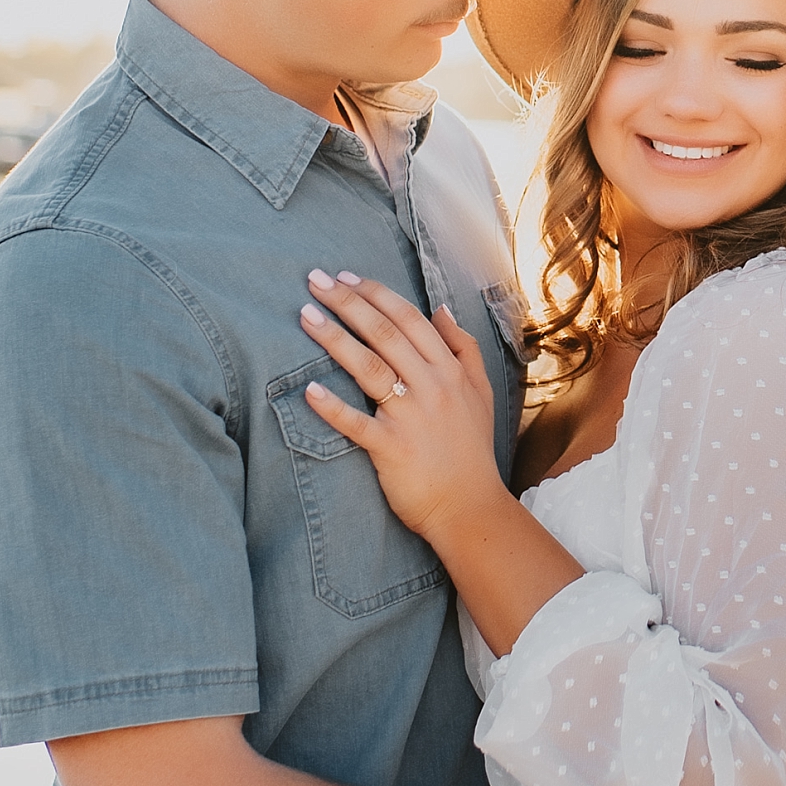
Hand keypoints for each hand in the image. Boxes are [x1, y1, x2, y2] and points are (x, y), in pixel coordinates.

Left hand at [300, 271, 502, 545]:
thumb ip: (464, 348)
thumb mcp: (481, 393)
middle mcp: (432, 387)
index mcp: (450, 371)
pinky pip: (357, 424)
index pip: (410, 319)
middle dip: (348, 303)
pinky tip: (308, 389)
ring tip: (304, 316)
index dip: (376, 293)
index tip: (346, 277)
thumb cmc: (471, 450)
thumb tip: (441, 309)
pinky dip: (332, 407)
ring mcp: (411, 418)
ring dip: (334, 339)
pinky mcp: (392, 449)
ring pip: (369, 368)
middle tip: (316, 280)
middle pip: (385, 334)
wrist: (471, 508)